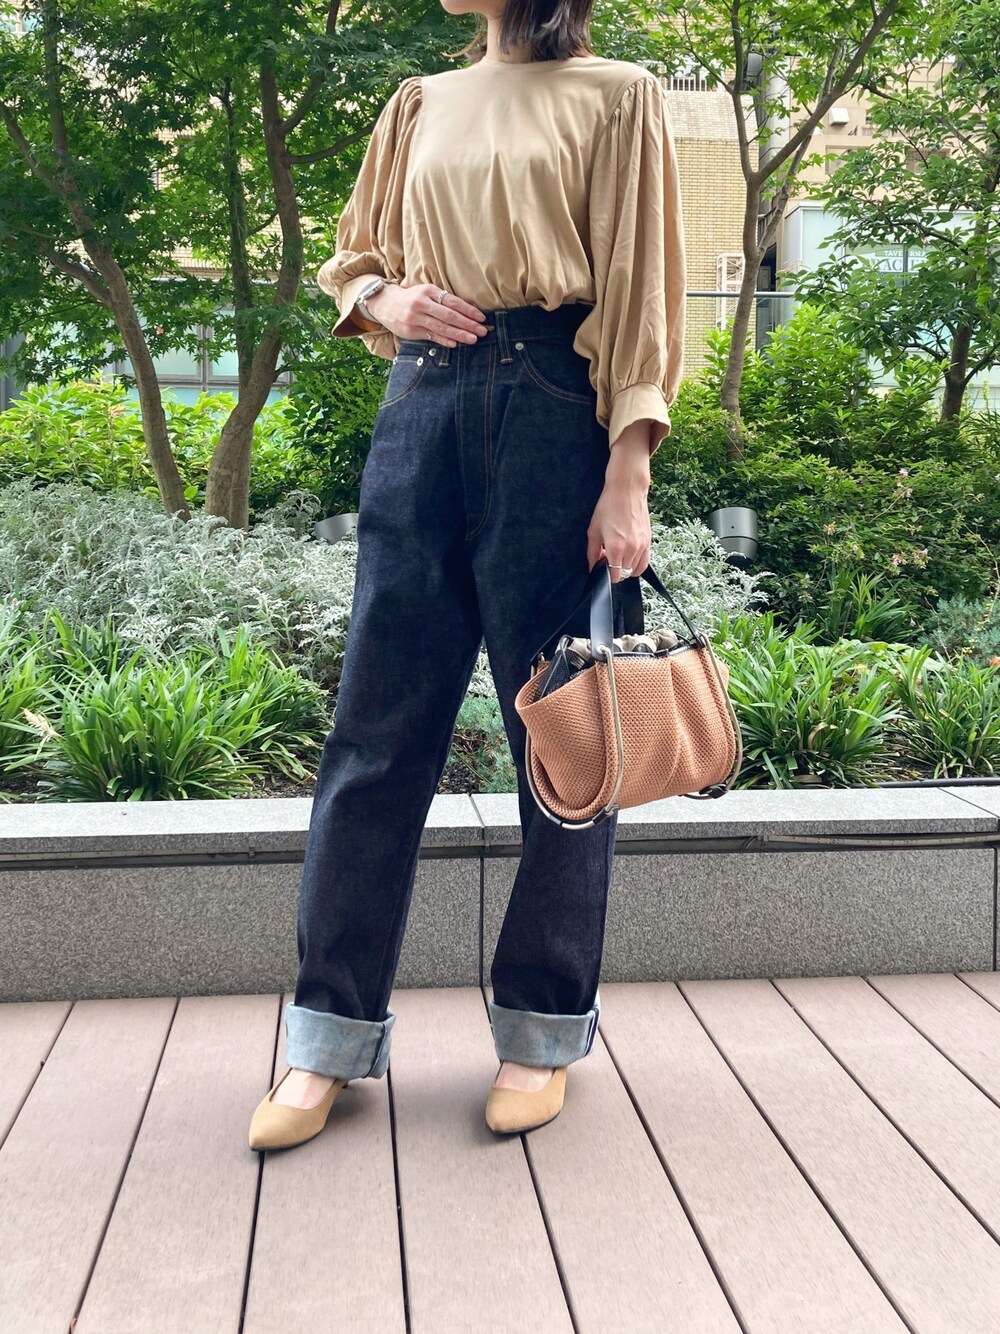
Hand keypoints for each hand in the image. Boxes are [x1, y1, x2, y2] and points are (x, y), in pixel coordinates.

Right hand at [363, 282, 488, 346]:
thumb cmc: (411, 298)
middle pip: (449, 315)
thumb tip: (466, 313)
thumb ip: (442, 300)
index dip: (469, 310)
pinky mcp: (411, 331)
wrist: (384, 303)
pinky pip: (431, 336)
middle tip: (482, 331)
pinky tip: (455, 344)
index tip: (481, 317)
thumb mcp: (426, 292)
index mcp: (429, 291)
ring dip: (459, 334)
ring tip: (473, 339)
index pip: (453, 301)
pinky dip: (444, 340)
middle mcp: (422, 303)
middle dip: (468, 324)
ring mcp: (416, 318)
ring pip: (441, 327)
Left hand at [586, 422, 652, 582]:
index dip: (605, 574)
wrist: (627, 490)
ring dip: (625, 567)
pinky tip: (629, 556)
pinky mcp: (649, 541)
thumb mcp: (594, 530)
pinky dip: (636, 565)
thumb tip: (593, 567)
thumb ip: (592, 552)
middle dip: (614, 569)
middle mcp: (631, 549)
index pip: (613, 576)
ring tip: (618, 553)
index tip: (601, 565)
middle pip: (624, 574)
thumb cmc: (608, 507)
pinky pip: (644, 563)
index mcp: (616, 548)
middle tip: (608, 556)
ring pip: (634, 570)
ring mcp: (642, 546)